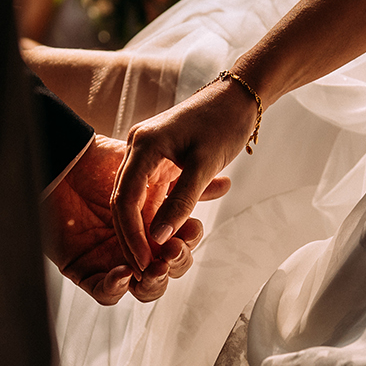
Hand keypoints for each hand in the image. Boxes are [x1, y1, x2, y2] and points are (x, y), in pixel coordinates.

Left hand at [43, 134, 224, 303]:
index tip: (193, 229)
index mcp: (152, 225)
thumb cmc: (97, 160)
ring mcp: (110, 259)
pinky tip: (122, 273)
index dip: (189, 241)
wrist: (57, 160)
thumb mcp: (146, 166)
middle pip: (166, 270)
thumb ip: (184, 181)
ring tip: (155, 266)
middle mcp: (135, 246)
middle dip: (176, 264)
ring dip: (152, 282)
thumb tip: (224, 185)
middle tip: (175, 250)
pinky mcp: (84, 269)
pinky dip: (115, 288)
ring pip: (141, 287)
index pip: (180, 245)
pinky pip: (103, 291)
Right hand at [113, 77, 255, 270]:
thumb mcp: (204, 165)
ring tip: (160, 258)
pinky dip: (161, 213)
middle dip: (135, 237)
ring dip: (148, 228)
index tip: (143, 262)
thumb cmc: (224, 122)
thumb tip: (160, 238)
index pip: (125, 199)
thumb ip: (182, 201)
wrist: (240, 96)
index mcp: (143, 145)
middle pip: (126, 202)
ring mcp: (148, 153)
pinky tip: (171, 236)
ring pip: (139, 200)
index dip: (132, 235)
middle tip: (147, 269)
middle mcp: (138, 148)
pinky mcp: (161, 159)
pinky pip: (154, 192)